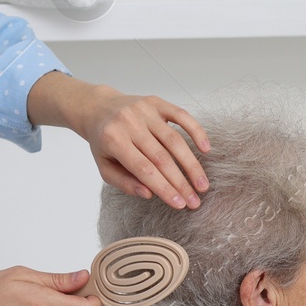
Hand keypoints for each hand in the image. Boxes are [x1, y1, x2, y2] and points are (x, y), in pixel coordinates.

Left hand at [77, 85, 210, 208]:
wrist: (99, 108)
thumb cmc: (104, 141)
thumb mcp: (104, 167)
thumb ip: (124, 183)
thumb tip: (149, 194)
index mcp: (113, 140)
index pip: (143, 169)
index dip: (164, 188)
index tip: (179, 204)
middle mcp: (129, 123)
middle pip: (161, 157)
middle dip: (181, 182)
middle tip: (195, 201)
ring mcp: (144, 110)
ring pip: (174, 140)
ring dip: (191, 164)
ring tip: (202, 184)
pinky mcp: (157, 102)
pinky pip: (181, 115)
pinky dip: (196, 131)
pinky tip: (206, 148)